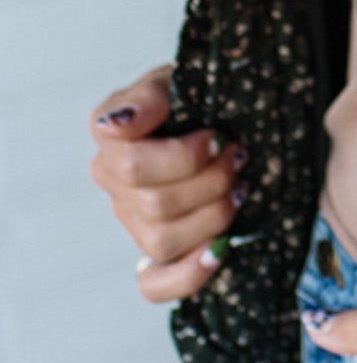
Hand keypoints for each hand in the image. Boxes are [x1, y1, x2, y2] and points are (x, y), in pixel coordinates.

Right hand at [88, 64, 246, 301]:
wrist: (225, 114)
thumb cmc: (200, 94)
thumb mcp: (180, 78)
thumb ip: (150, 95)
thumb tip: (119, 124)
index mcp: (111, 135)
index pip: (130, 164)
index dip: (181, 157)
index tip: (218, 136)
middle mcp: (113, 181)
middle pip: (154, 204)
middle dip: (210, 182)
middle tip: (239, 157)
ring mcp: (132, 219)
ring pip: (162, 241)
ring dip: (212, 216)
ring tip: (240, 189)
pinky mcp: (155, 252)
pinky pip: (156, 284)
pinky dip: (188, 274)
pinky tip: (219, 253)